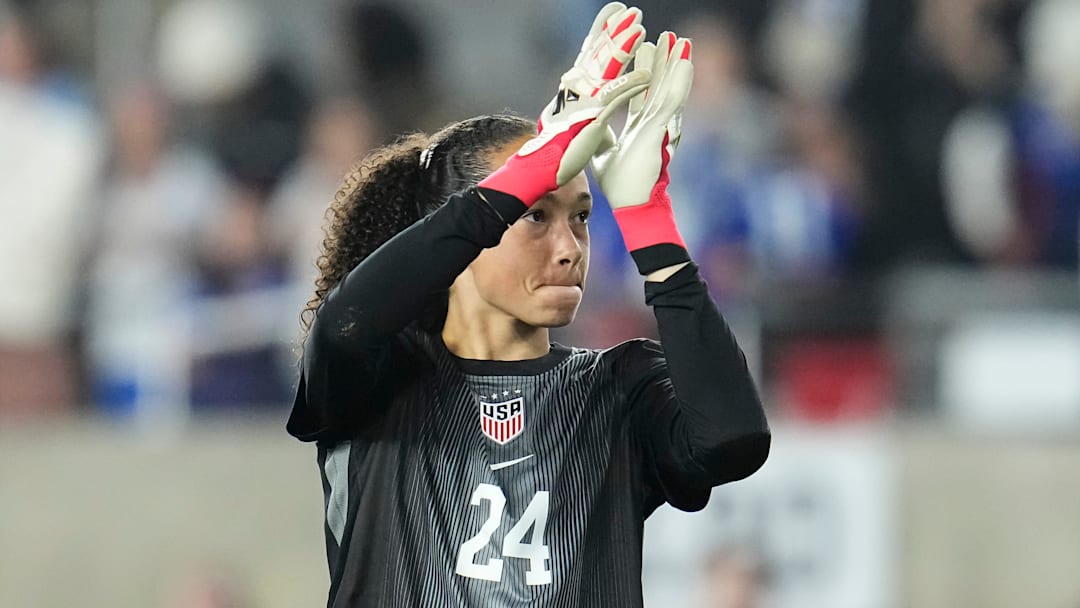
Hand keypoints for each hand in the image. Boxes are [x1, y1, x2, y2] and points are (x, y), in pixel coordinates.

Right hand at [478, 2, 650, 207]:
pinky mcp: (592, 117)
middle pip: (597, 52)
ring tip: (639, 27)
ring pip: (606, 68)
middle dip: (614, 30)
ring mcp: (584, 101)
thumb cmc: (558, 148)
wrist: (542, 169)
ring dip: (623, 47)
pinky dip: (631, 84)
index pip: (590, 53)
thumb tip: (584, 100)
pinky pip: (615, 97)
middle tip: (631, 10)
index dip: (602, 32)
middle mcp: (576, 89)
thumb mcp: (574, 121)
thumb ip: (583, 106)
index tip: (615, 12)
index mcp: (575, 89)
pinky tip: (646, 74)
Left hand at [592, 32, 693, 273]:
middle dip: (663, 60)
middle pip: (659, 84)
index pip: (642, 92)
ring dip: (675, 63)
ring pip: (669, 88)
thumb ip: (601, 137)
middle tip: (669, 36)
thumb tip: (592, 126)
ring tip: (681, 40)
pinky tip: (686, 62)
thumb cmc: (622, 185)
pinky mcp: (660, 129)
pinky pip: (671, 101)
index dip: (645, 71)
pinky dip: (680, 81)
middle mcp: (652, 123)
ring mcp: (659, 125)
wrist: (632, 204)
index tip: (647, 48)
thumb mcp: (603, 153)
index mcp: (639, 126)